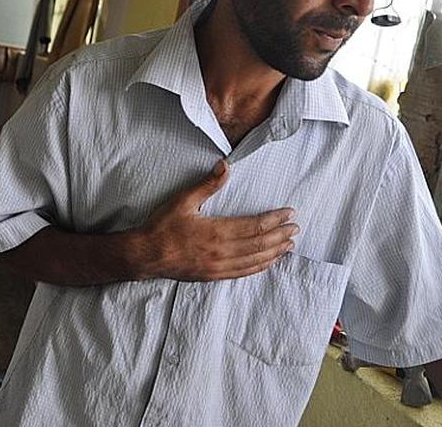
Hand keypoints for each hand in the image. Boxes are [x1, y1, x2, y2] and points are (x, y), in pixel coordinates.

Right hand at [141, 160, 297, 280]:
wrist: (145, 255)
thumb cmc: (161, 226)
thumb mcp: (183, 201)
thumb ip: (207, 185)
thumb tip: (225, 166)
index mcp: (216, 231)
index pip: (255, 226)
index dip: (275, 220)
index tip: (289, 213)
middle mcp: (221, 251)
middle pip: (259, 244)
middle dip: (280, 235)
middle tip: (295, 228)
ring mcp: (218, 266)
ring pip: (254, 260)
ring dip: (274, 252)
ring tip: (289, 245)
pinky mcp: (213, 275)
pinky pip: (242, 273)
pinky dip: (259, 267)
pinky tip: (268, 262)